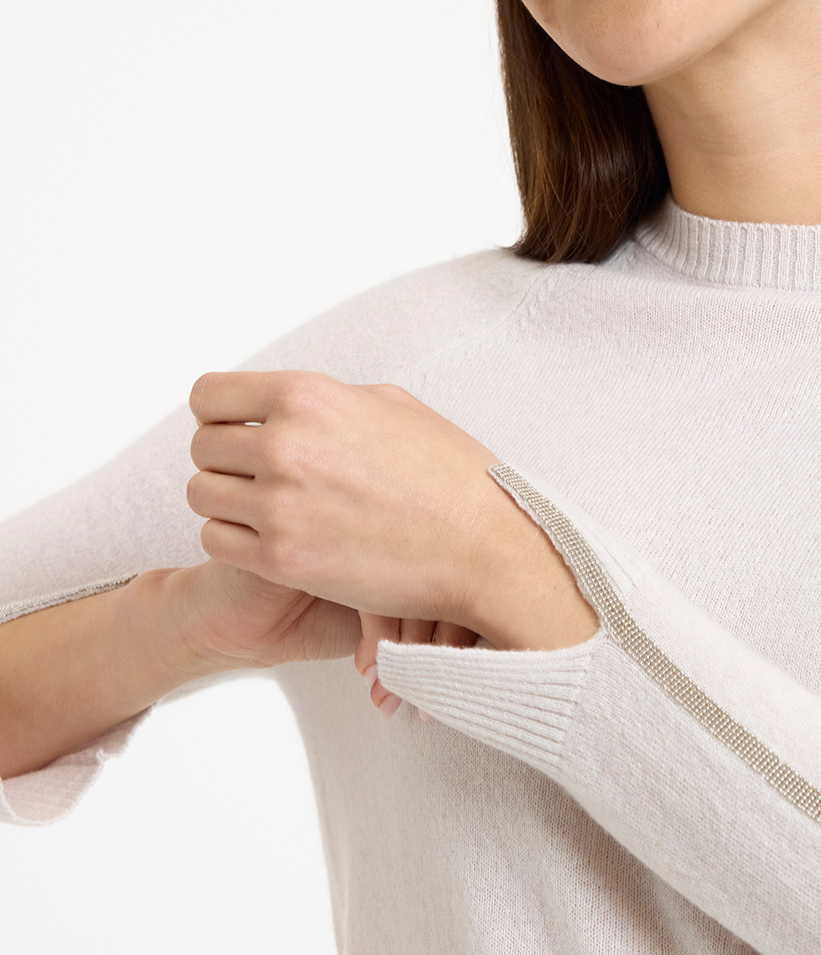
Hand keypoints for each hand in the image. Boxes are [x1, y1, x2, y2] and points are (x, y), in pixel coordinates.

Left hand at [184, 369, 595, 716]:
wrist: (484, 549)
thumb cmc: (450, 477)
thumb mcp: (395, 406)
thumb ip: (330, 399)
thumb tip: (286, 402)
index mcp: (309, 397)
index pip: (209, 395)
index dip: (218, 415)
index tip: (236, 432)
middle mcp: (286, 445)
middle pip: (202, 447)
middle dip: (226, 462)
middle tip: (259, 480)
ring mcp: (281, 505)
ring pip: (203, 496)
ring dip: (227, 504)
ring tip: (267, 512)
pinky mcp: (283, 559)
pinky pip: (217, 542)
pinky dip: (236, 541)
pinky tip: (273, 541)